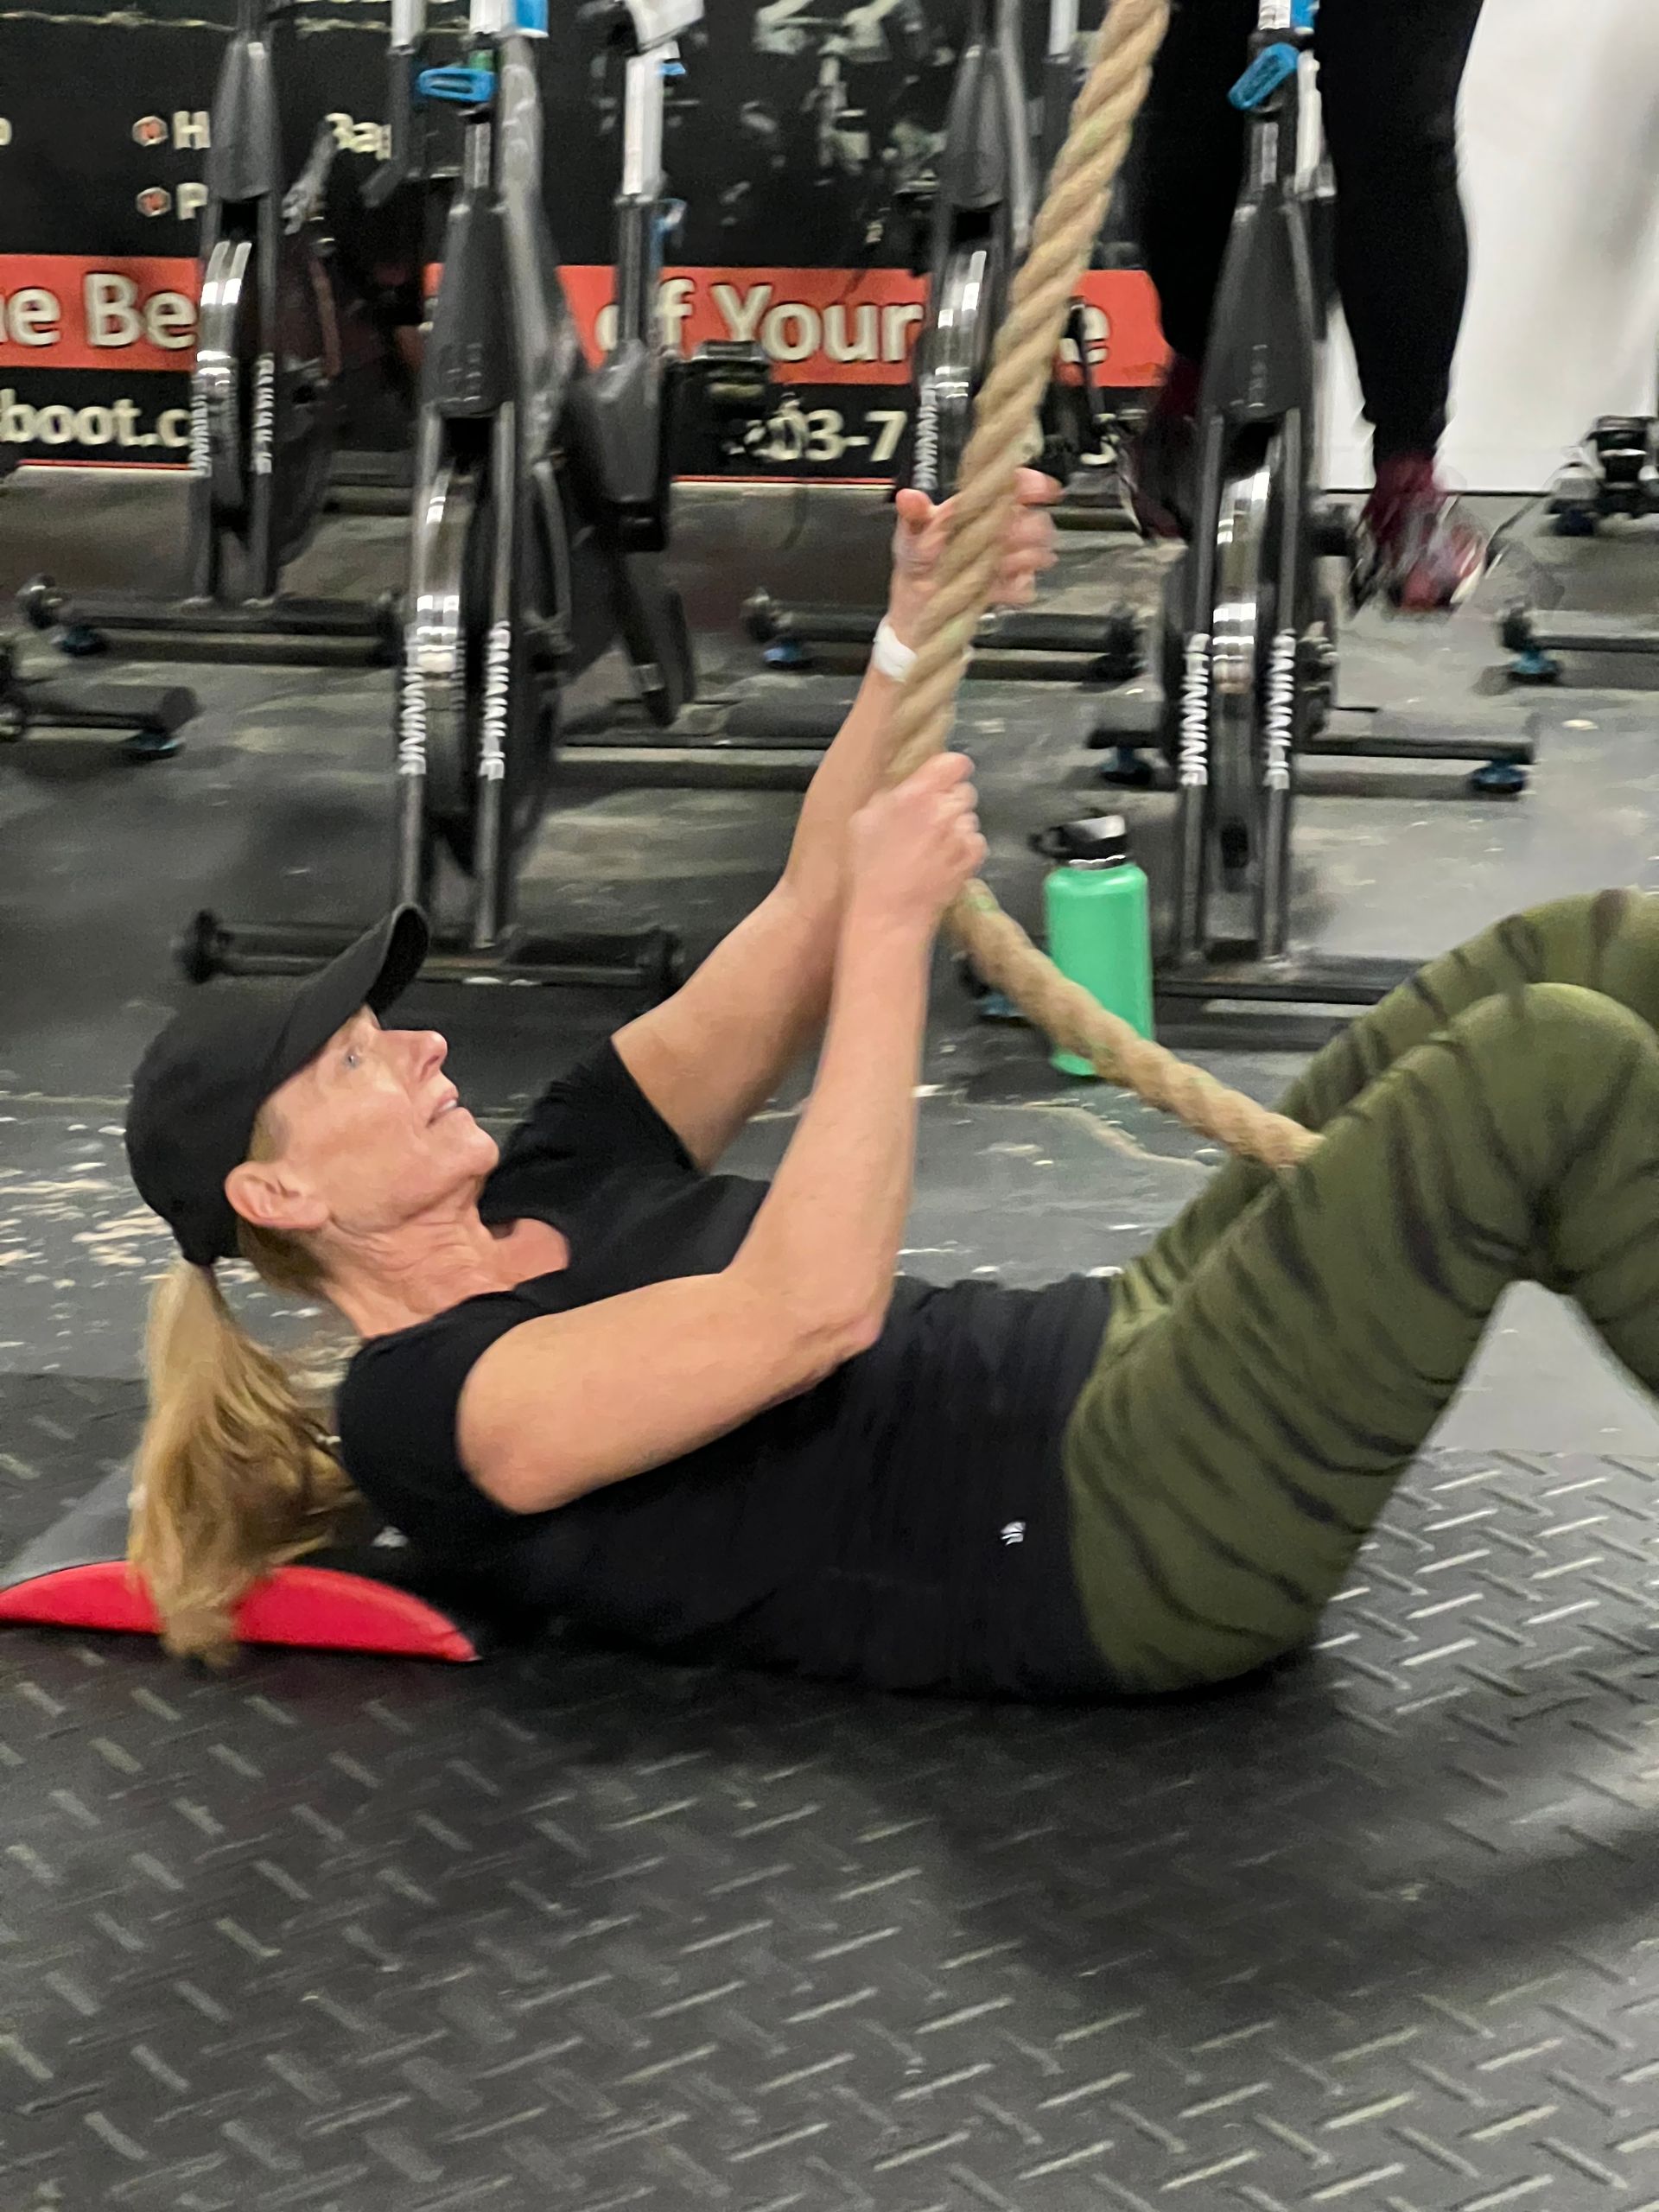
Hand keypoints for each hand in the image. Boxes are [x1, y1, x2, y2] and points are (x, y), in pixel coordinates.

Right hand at [849, 754, 987, 935]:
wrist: (889, 914)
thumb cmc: (868, 871)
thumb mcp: (863, 821)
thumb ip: (889, 797)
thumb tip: (903, 789)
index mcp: (915, 794)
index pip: (954, 762)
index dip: (951, 769)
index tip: (944, 779)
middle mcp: (943, 809)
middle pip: (964, 791)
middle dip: (950, 802)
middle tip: (931, 821)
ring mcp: (961, 834)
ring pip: (969, 818)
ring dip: (956, 827)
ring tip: (933, 848)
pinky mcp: (972, 857)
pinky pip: (976, 841)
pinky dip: (965, 848)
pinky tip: (944, 861)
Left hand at [885, 465, 1060, 648]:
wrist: (919, 600)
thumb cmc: (919, 558)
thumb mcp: (911, 532)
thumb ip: (914, 514)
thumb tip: (908, 498)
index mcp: (982, 507)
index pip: (1016, 486)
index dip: (1032, 484)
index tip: (1041, 490)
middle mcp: (1001, 529)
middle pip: (1037, 520)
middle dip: (1030, 528)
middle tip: (1011, 537)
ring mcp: (1009, 557)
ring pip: (1039, 552)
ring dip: (1026, 557)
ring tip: (1002, 564)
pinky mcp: (1010, 585)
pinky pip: (1027, 586)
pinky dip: (1016, 587)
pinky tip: (997, 587)